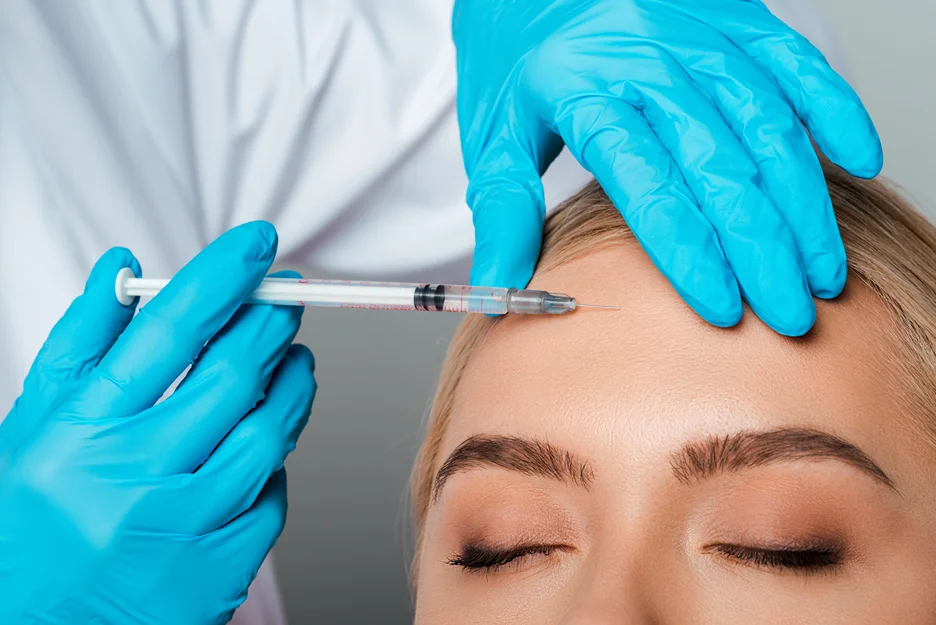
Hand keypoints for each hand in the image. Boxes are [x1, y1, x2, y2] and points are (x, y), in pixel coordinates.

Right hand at [0, 223, 314, 624]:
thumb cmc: (30, 526)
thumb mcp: (33, 428)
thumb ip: (80, 343)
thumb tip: (123, 268)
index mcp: (84, 430)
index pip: (169, 328)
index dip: (222, 275)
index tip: (256, 244)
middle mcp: (136, 474)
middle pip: (232, 374)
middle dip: (271, 324)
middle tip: (285, 301)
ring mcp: (185, 525)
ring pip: (268, 433)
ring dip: (292, 385)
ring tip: (292, 363)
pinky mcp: (220, 567)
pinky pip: (272, 496)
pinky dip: (273, 462)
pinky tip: (262, 448)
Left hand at [455, 0, 882, 335]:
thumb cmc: (516, 65)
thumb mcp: (493, 135)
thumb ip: (504, 212)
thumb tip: (499, 294)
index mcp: (584, 93)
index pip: (648, 186)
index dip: (690, 254)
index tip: (722, 310)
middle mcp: (647, 61)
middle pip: (719, 164)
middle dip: (761, 248)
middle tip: (789, 314)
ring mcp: (696, 33)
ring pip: (765, 123)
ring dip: (803, 203)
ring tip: (821, 270)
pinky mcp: (732, 15)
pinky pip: (794, 61)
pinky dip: (832, 109)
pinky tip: (858, 162)